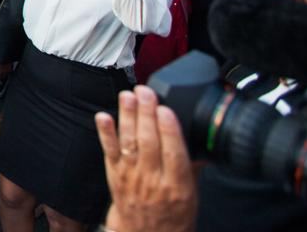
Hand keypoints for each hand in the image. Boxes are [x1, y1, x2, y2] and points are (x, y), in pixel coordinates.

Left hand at [96, 85, 195, 231]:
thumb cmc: (173, 214)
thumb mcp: (192, 195)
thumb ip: (193, 168)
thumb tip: (203, 143)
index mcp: (177, 186)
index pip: (173, 154)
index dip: (169, 130)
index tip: (166, 108)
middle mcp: (153, 180)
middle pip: (149, 142)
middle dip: (146, 114)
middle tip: (145, 91)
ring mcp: (131, 176)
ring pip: (129, 143)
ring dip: (127, 117)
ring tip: (128, 96)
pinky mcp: (114, 175)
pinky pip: (109, 152)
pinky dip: (105, 133)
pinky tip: (103, 116)